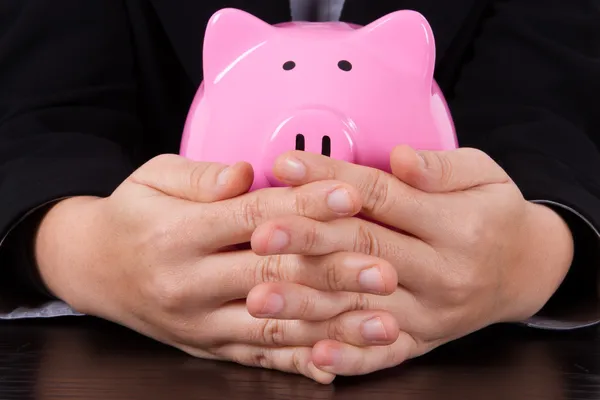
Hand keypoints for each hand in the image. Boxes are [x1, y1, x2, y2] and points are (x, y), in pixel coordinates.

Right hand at [34, 154, 401, 383]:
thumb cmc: (132, 215)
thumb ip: (200, 176)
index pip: (254, 217)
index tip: (351, 195)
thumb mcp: (153, 178)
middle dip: (334, 273)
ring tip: (382, 322)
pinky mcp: (207, 348)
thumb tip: (247, 171)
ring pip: (274, 327)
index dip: (305, 206)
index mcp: (179, 234)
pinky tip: (337, 366)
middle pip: (273, 277)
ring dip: (332, 326)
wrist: (92, 268)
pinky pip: (258, 360)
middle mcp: (190, 285)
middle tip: (385, 269)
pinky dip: (299, 364)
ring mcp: (200, 324)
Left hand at [248, 146, 573, 375]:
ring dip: (308, 302)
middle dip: (306, 240)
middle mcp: (442, 275)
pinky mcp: (421, 342)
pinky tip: (311, 356)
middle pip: (362, 251)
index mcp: (455, 227)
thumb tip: (400, 157)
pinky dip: (346, 358)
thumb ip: (441, 168)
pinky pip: (381, 355)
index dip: (331, 180)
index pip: (381, 197)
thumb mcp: (484, 175)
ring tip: (261, 295)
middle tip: (259, 232)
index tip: (286, 165)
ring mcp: (430, 315)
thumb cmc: (495, 214)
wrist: (525, 270)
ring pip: (360, 305)